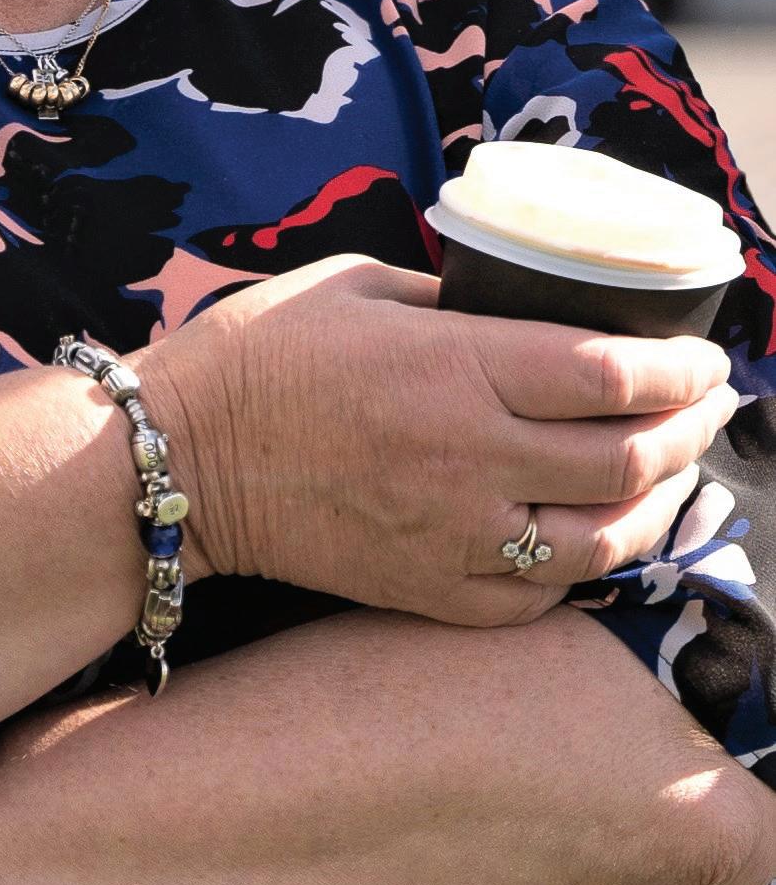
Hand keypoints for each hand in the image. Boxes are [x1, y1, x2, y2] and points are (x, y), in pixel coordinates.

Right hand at [136, 254, 738, 629]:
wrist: (175, 462)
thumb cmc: (259, 355)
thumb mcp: (360, 284)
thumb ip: (455, 298)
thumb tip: (526, 305)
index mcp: (455, 369)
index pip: (614, 374)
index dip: (683, 369)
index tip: (708, 359)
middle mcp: (468, 459)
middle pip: (628, 458)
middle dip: (691, 431)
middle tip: (709, 409)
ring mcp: (451, 537)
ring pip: (602, 541)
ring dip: (660, 506)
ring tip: (674, 475)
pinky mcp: (425, 592)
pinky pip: (538, 599)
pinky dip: (587, 570)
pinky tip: (601, 538)